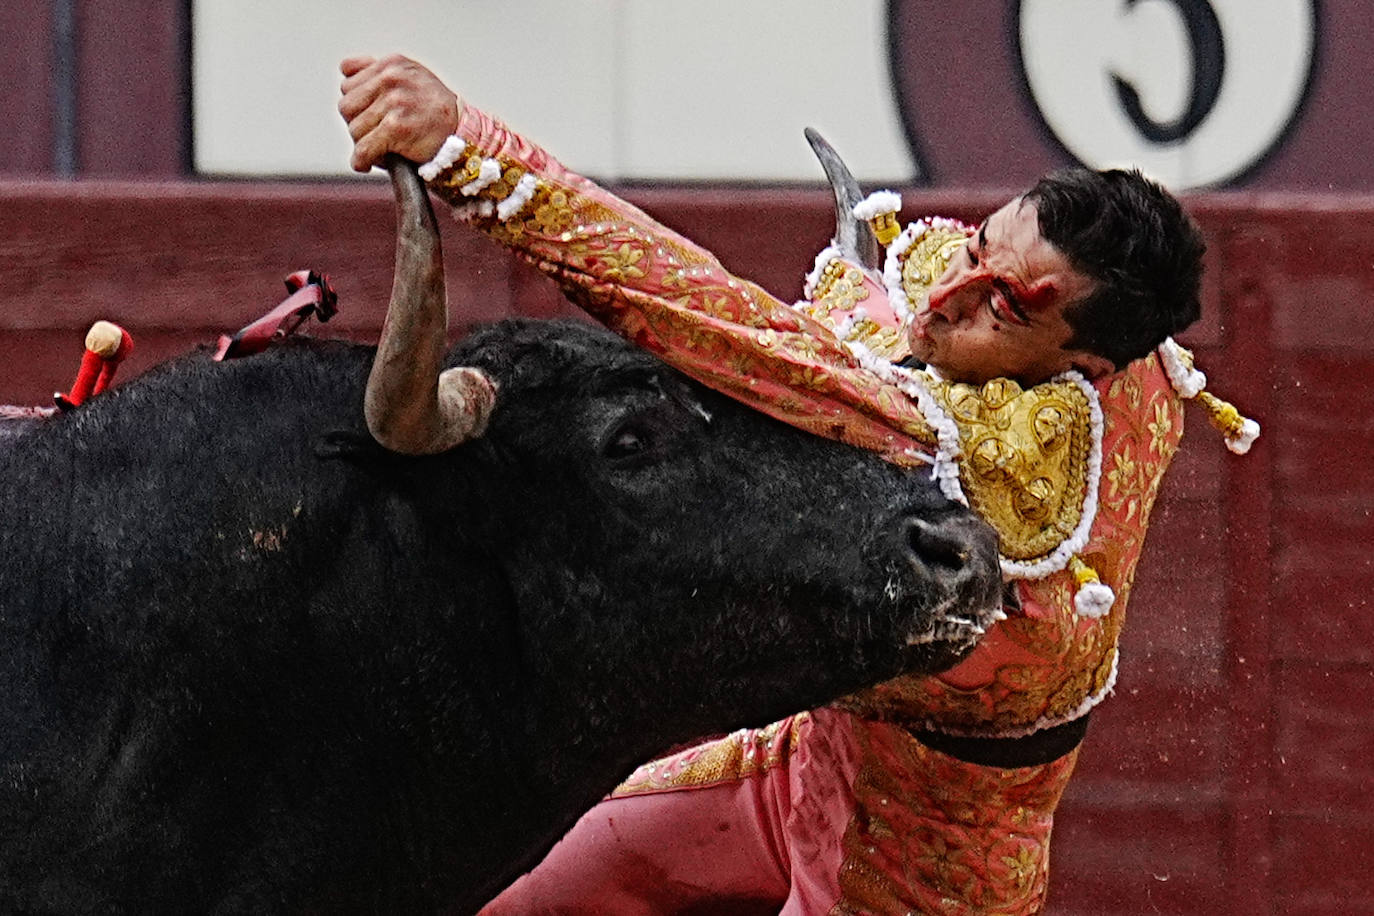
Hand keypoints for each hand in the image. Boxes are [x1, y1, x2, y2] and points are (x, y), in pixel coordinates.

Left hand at [338, 54, 463, 172]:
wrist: (463, 134)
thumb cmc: (437, 111)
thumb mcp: (412, 76)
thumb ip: (380, 72)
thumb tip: (347, 73)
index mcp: (392, 64)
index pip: (348, 80)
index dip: (357, 103)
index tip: (369, 115)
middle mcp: (392, 79)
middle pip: (346, 105)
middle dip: (357, 123)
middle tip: (374, 133)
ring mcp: (394, 102)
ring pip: (354, 128)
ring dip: (363, 143)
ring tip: (380, 147)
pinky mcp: (396, 128)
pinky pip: (364, 148)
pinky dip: (361, 160)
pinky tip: (366, 163)